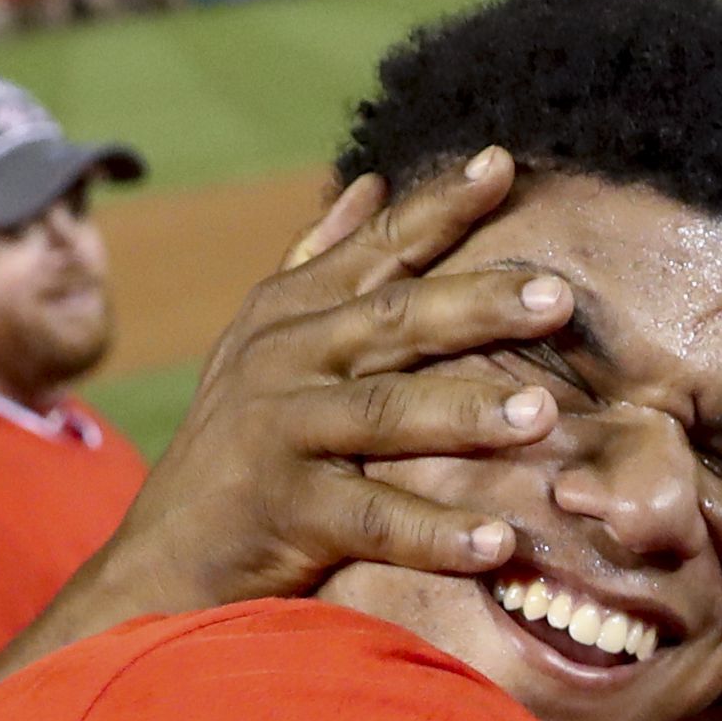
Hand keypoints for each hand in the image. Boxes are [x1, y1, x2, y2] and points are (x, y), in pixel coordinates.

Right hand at [104, 146, 577, 609]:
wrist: (164, 554)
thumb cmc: (238, 445)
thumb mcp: (264, 342)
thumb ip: (320, 263)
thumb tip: (369, 186)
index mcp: (292, 313)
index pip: (377, 250)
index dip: (439, 207)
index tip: (504, 166)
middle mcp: (285, 360)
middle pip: (391, 320)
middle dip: (477, 304)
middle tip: (557, 297)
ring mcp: (282, 433)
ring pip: (384, 413)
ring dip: (466, 413)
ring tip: (542, 414)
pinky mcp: (285, 512)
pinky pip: (373, 519)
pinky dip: (435, 533)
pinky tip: (496, 541)